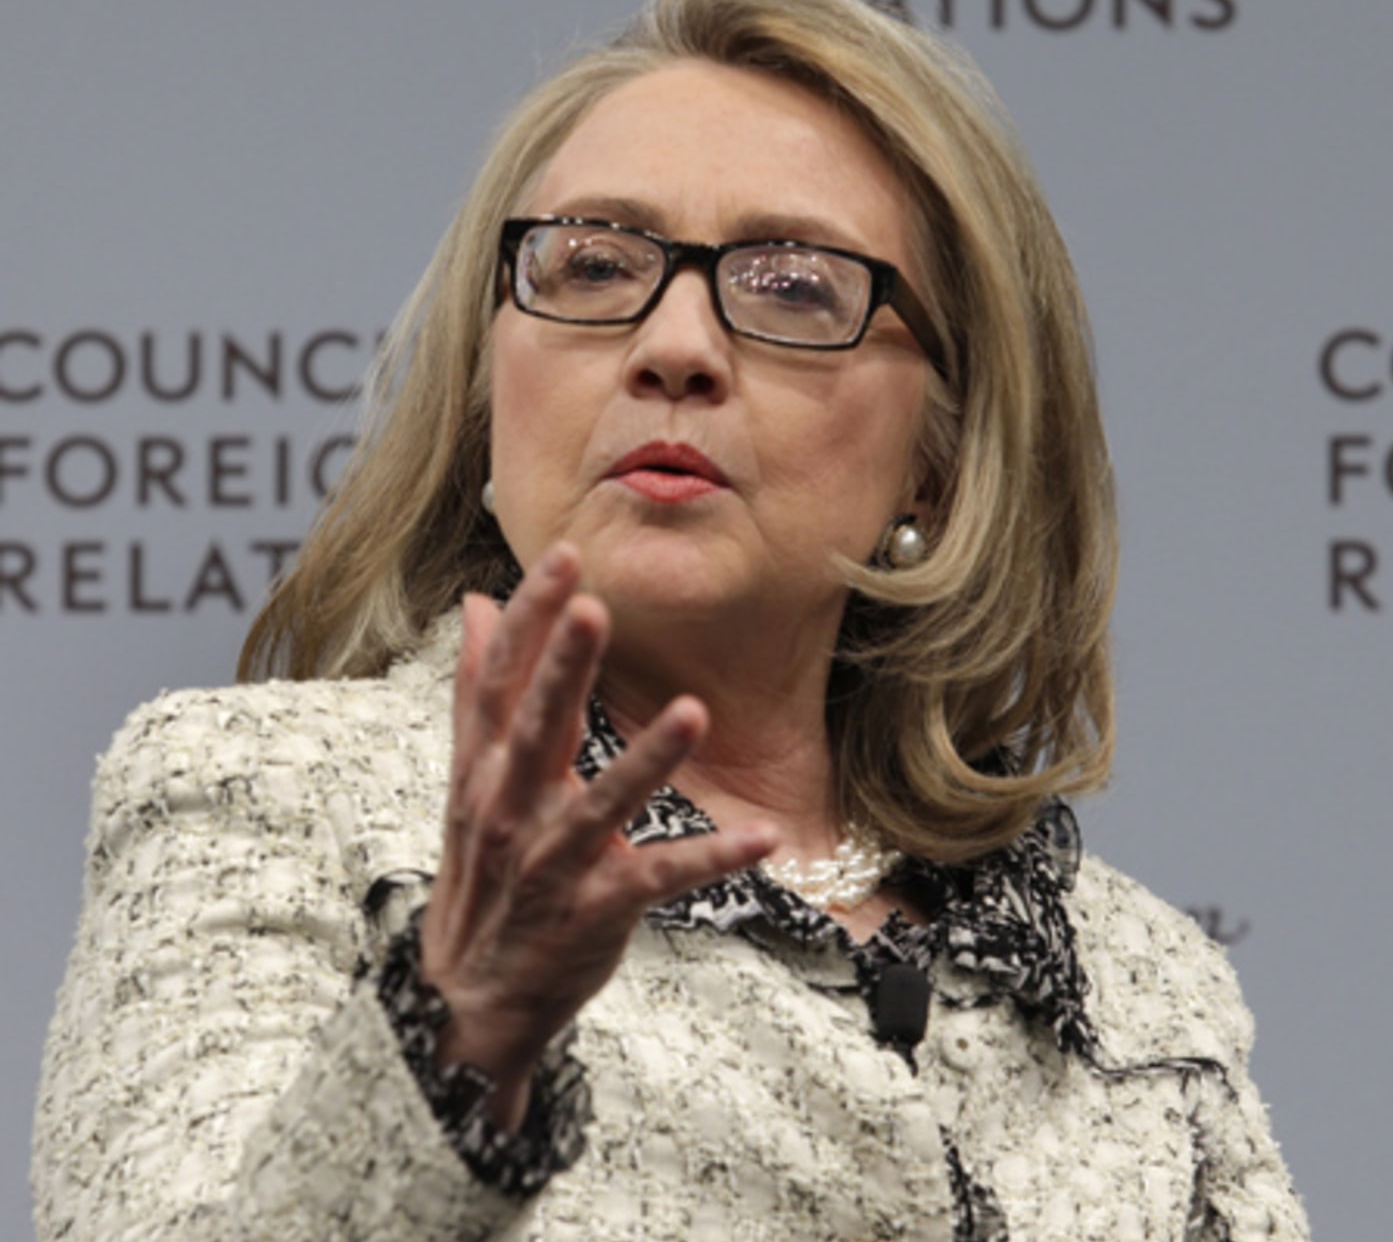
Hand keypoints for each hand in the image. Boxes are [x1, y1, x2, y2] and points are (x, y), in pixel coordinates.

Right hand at [419, 544, 775, 1126]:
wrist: (471, 997)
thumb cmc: (485, 874)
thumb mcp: (472, 780)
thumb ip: (480, 690)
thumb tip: (478, 603)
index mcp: (486, 769)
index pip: (501, 681)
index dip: (531, 619)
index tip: (564, 556)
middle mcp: (511, 809)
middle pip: (536, 728)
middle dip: (564, 669)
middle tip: (598, 607)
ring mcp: (553, 862)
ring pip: (601, 804)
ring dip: (647, 760)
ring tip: (694, 711)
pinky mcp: (595, 909)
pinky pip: (658, 879)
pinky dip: (709, 859)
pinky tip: (761, 838)